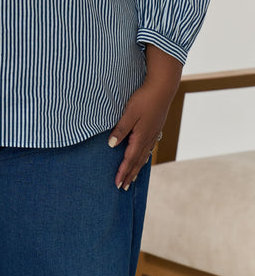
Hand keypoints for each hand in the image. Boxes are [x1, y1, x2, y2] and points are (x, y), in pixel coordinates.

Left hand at [108, 45, 181, 189]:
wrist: (163, 88)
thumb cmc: (144, 99)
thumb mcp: (129, 112)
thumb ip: (121, 129)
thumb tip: (112, 146)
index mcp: (141, 137)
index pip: (130, 159)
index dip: (123, 172)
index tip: (117, 184)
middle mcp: (148, 139)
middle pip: (138, 161)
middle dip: (129, 175)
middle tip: (122, 187)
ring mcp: (153, 134)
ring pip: (144, 156)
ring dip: (136, 168)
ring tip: (132, 178)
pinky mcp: (155, 129)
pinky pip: (148, 149)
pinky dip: (143, 158)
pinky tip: (142, 158)